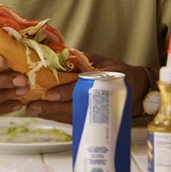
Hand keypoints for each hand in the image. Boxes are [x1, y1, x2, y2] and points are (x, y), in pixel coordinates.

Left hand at [25, 53, 152, 120]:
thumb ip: (81, 59)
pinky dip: (57, 117)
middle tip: (32, 107)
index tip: (49, 95)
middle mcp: (97, 100)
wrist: (138, 91)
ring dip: (51, 115)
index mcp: (101, 83)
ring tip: (32, 111)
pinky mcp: (92, 118)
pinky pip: (72, 119)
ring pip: (70, 116)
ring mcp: (95, 111)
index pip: (80, 89)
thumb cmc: (118, 73)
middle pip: (72, 107)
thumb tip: (57, 51)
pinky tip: (43, 114)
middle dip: (51, 109)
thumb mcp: (101, 62)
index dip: (64, 93)